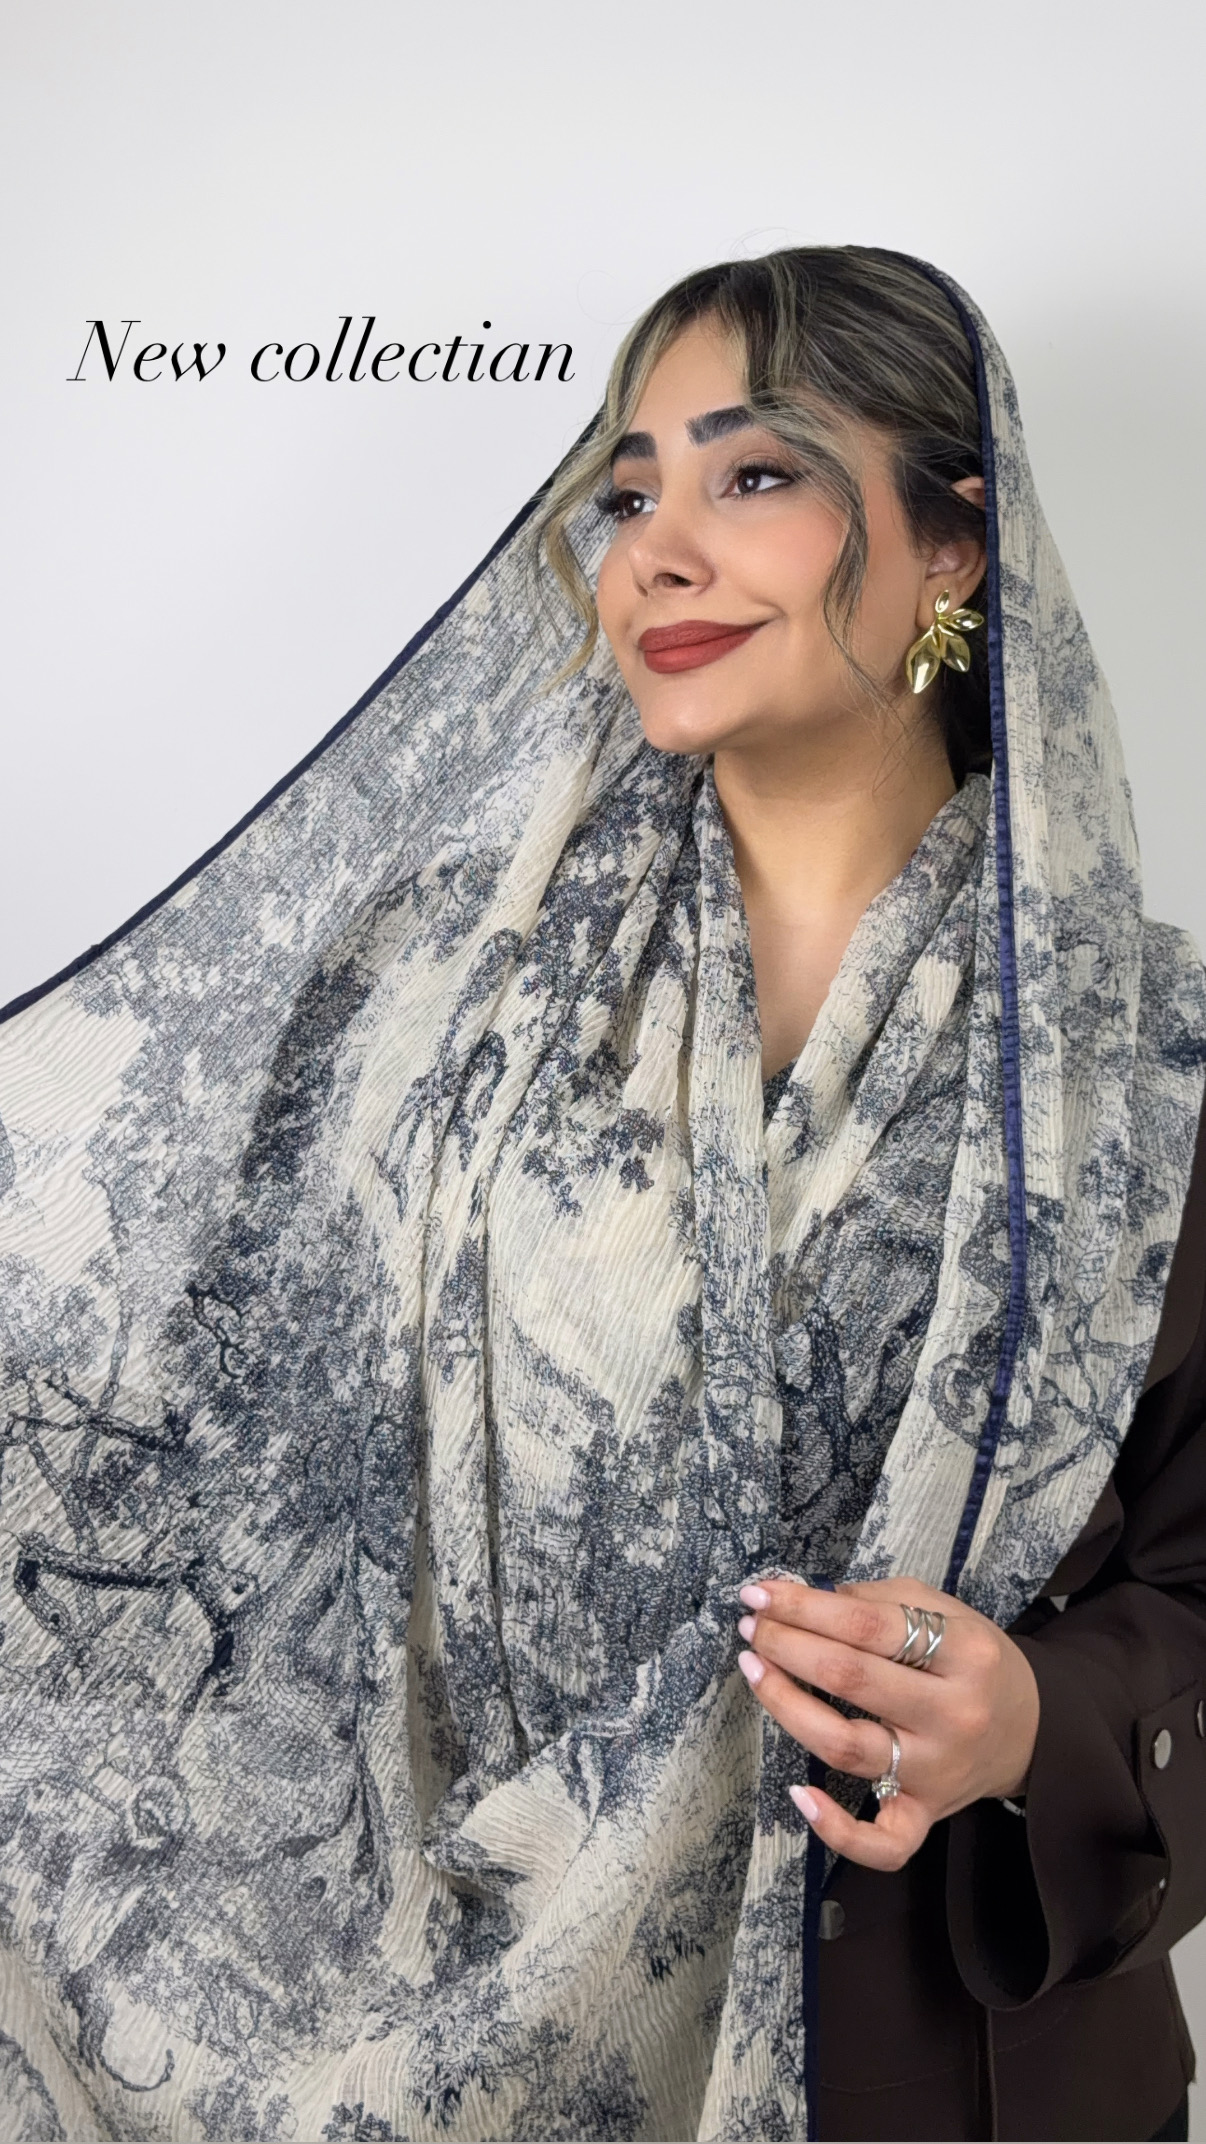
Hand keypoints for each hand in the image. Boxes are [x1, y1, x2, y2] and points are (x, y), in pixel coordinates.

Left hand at [735, 1573, 1039, 1870]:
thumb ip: (880, 1601)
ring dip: (786, 1706)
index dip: (805, 1607)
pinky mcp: (926, 1814)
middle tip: (753, 1627)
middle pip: (851, 1679)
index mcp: (964, 1651)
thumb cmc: (974, 1663)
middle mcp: (952, 1714)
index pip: (869, 1625)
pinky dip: (836, 1829)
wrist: (1033, 1730)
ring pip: (847, 1747)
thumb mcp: (946, 1612)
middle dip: (787, 1646)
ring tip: (755, 1671)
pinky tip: (797, 1793)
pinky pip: (882, 1842)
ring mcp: (937, 1770)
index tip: (761, 1594)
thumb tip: (807, 1597)